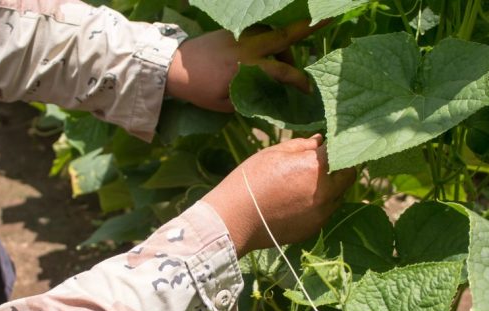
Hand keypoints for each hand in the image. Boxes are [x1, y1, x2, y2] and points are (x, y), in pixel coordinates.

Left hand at [165, 20, 319, 112]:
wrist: (173, 65)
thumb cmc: (198, 89)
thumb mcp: (222, 104)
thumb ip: (247, 99)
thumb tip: (268, 99)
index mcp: (243, 68)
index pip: (280, 71)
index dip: (297, 80)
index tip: (308, 90)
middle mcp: (245, 46)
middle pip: (282, 36)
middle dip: (306, 27)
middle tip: (327, 16)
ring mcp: (239, 34)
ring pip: (272, 31)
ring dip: (286, 41)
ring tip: (288, 58)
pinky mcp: (234, 29)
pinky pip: (259, 28)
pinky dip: (271, 34)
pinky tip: (273, 45)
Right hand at [202, 135, 354, 257]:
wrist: (234, 220)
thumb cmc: (250, 181)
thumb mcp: (272, 154)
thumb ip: (301, 145)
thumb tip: (319, 141)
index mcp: (316, 167)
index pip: (340, 150)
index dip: (334, 146)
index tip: (325, 145)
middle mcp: (326, 191)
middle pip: (348, 175)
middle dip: (339, 167)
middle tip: (321, 165)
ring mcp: (321, 213)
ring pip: (338, 196)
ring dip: (330, 188)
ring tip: (305, 185)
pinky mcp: (314, 228)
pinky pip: (324, 213)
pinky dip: (318, 205)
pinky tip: (296, 203)